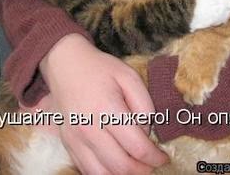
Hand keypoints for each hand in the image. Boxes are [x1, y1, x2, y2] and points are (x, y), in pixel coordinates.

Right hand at [40, 34, 168, 173]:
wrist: (66, 65)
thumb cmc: (100, 68)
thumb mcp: (129, 76)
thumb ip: (144, 105)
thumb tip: (147, 132)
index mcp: (107, 110)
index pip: (137, 147)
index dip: (155, 157)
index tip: (163, 157)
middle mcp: (89, 129)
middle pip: (121, 166)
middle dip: (143, 170)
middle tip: (153, 164)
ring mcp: (75, 140)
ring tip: (136, 166)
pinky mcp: (68, 144)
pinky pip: (87, 170)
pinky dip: (105, 174)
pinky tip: (117, 165)